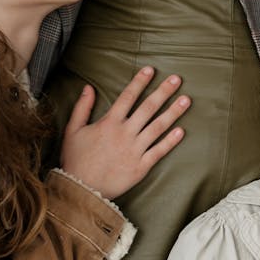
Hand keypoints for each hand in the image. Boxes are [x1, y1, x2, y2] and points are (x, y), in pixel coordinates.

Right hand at [61, 66, 190, 198]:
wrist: (81, 190)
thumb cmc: (75, 160)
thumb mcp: (73, 130)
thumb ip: (82, 107)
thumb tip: (88, 87)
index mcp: (109, 123)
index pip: (128, 97)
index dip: (139, 82)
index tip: (151, 69)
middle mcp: (125, 133)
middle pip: (148, 108)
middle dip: (163, 92)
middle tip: (176, 79)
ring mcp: (135, 150)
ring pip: (158, 127)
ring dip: (173, 113)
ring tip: (186, 100)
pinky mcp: (141, 167)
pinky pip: (159, 151)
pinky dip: (170, 141)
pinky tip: (181, 131)